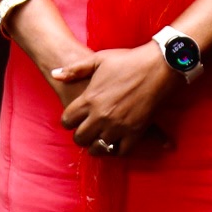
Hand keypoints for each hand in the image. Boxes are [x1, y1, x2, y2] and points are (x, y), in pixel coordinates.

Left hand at [57, 44, 178, 155]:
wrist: (157, 66)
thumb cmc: (127, 60)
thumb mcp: (98, 60)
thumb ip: (74, 70)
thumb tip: (54, 74)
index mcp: (89, 99)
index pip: (67, 121)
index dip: (69, 121)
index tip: (74, 119)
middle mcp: (101, 116)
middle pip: (80, 137)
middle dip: (80, 135)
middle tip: (86, 131)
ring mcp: (118, 126)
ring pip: (98, 147)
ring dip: (96, 145)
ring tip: (99, 139)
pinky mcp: (135, 132)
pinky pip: (120, 151)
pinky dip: (116, 149)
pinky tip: (115, 142)